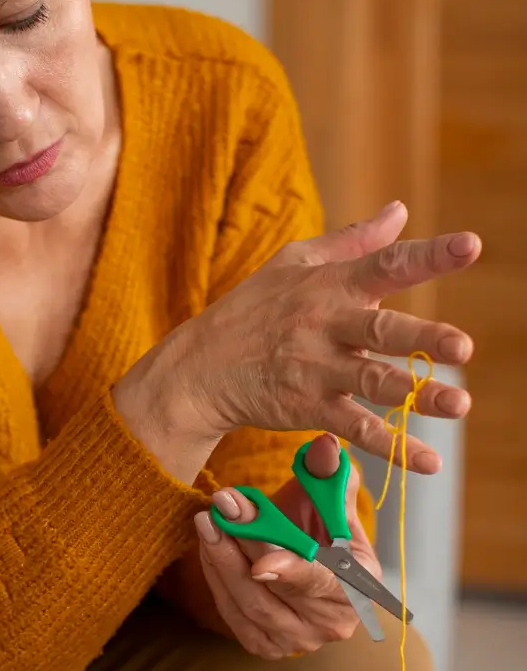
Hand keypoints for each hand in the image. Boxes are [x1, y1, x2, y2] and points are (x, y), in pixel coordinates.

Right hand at [114, 200, 479, 483]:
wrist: (199, 369)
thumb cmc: (252, 310)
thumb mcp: (293, 262)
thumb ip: (353, 240)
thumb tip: (400, 210)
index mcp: (329, 284)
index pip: (384, 264)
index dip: (429, 254)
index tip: (471, 245)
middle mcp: (325, 324)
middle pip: (380, 329)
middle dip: (423, 337)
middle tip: (463, 346)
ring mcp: (316, 368)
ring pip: (373, 380)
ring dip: (418, 394)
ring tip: (459, 403)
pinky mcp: (307, 407)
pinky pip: (355, 428)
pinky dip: (392, 447)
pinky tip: (426, 461)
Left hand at [189, 433, 374, 658]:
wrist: (298, 549)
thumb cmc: (317, 521)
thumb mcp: (325, 492)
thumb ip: (327, 472)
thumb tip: (327, 445)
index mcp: (360, 584)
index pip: (325, 582)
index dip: (294, 572)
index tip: (261, 564)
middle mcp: (334, 622)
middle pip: (277, 590)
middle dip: (245, 544)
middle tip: (221, 505)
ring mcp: (299, 640)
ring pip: (249, 603)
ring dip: (222, 559)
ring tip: (207, 519)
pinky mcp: (266, 645)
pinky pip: (232, 615)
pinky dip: (216, 578)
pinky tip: (210, 545)